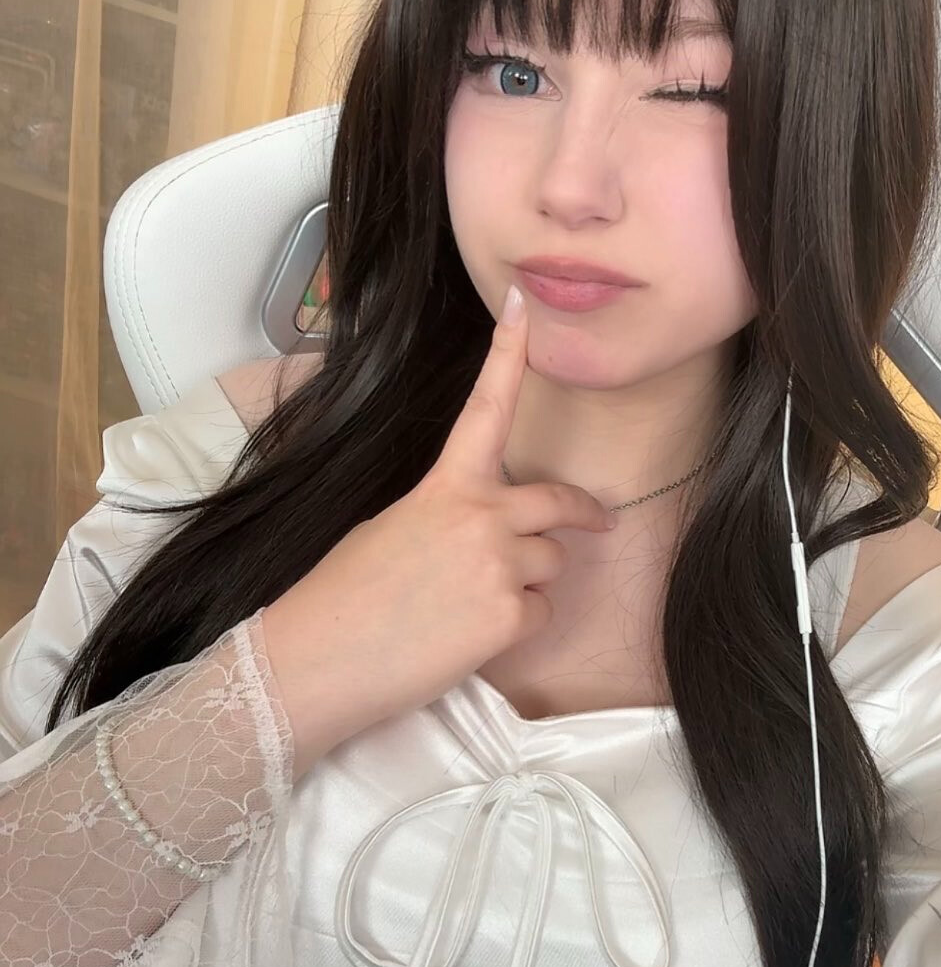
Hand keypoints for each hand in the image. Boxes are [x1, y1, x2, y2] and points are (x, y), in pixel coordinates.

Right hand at [261, 285, 615, 775]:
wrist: (315, 661)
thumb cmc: (341, 597)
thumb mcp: (391, 529)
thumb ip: (447, 514)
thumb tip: (484, 531)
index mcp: (445, 486)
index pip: (486, 407)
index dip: (508, 353)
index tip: (521, 305)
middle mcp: (481, 516)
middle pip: (557, 502)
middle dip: (583, 512)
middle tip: (599, 518)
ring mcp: (500, 566)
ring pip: (551, 564)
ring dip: (528, 583)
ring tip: (472, 606)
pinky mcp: (510, 618)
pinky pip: (541, 613)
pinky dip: (516, 627)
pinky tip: (469, 637)